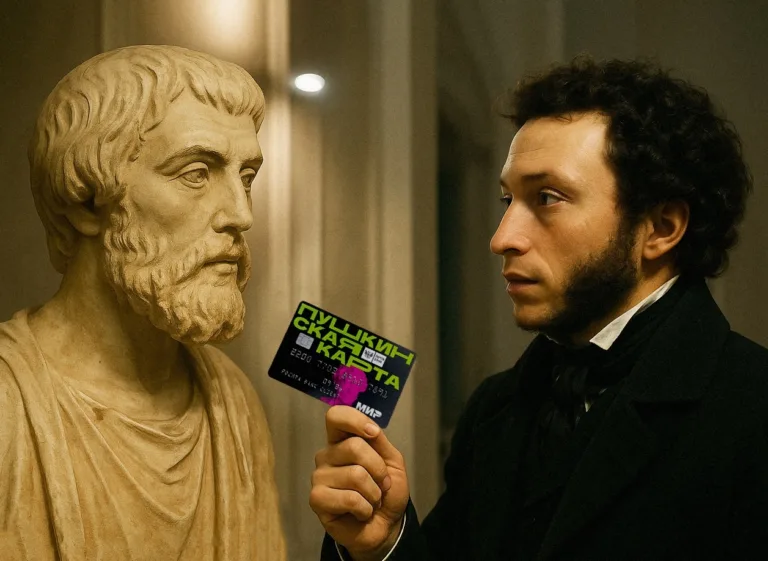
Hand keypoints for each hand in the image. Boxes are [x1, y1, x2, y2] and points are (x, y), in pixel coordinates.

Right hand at [310, 406, 409, 560]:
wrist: (386, 525)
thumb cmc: (386, 492)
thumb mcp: (392, 462)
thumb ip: (380, 442)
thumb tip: (371, 429)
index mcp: (342, 440)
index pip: (335, 416)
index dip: (354, 420)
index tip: (373, 434)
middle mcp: (327, 455)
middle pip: (354, 446)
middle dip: (378, 469)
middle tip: (381, 485)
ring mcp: (319, 476)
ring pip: (355, 475)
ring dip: (374, 493)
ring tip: (371, 501)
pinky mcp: (317, 499)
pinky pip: (350, 498)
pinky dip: (365, 508)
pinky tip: (361, 512)